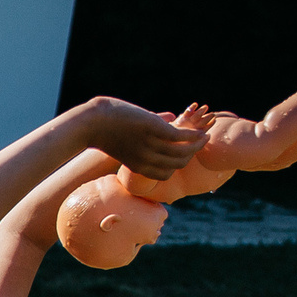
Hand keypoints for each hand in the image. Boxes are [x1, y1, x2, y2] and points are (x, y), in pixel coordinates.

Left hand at [85, 98, 205, 179]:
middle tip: (200, 143)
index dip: (177, 165)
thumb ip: (139, 144)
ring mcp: (150, 145)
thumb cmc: (102, 131)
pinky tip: (200, 131)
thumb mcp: (122, 145)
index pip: (165, 174)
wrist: (90, 123)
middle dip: (192, 154)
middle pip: (177, 164)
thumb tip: (154, 133)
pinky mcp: (154, 129)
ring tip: (205, 136)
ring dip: (198, 144)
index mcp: (137, 166)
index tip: (184, 154)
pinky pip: (181, 136)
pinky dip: (193, 135)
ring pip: (182, 152)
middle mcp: (146, 159)